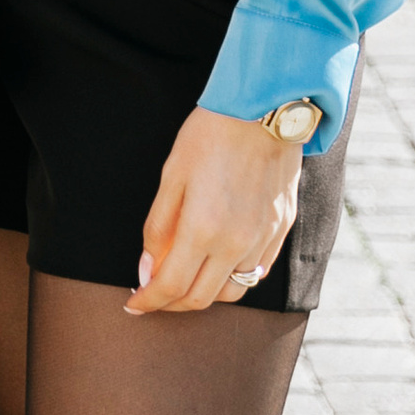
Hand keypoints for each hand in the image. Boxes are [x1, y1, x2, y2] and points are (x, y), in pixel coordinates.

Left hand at [129, 107, 302, 315]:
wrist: (264, 110)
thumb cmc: (211, 135)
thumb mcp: (172, 175)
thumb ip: (158, 226)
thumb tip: (147, 269)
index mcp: (204, 230)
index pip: (171, 287)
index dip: (148, 302)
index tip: (134, 305)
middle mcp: (237, 245)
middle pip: (201, 298)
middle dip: (171, 304)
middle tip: (153, 296)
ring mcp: (263, 241)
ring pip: (232, 293)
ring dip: (203, 294)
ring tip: (183, 279)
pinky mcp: (281, 231)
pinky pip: (256, 273)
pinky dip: (232, 278)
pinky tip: (216, 263)